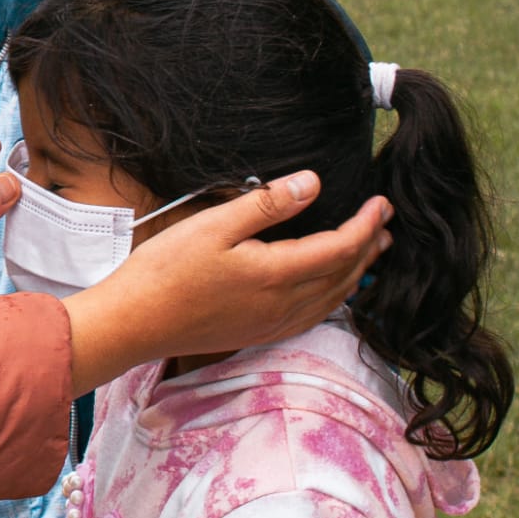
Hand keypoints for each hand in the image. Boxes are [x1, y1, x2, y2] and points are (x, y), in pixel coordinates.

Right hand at [63, 171, 392, 394]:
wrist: (134, 323)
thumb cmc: (165, 271)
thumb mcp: (212, 225)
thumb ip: (266, 205)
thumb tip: (312, 184)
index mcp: (276, 273)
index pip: (340, 247)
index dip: (365, 224)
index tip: (380, 202)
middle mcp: (284, 304)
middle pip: (344, 275)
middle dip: (368, 247)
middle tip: (384, 223)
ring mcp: (273, 323)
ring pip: (333, 299)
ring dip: (356, 273)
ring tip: (369, 252)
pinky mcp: (259, 333)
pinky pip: (315, 315)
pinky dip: (334, 296)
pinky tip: (330, 288)